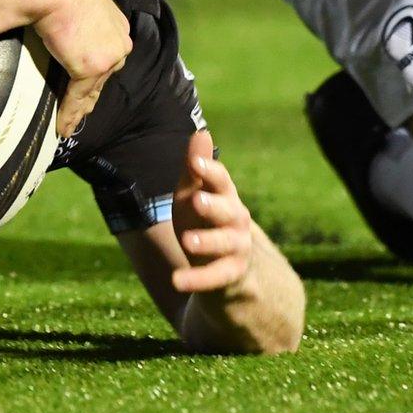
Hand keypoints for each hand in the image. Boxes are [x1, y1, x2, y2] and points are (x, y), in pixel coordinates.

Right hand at [29, 0, 130, 138]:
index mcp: (117, 24)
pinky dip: (68, 114)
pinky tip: (62, 127)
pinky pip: (77, 97)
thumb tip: (60, 22)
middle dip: (91, 96)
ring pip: (92, 91)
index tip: (88, 88)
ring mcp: (108, 57)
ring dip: (79, 111)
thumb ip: (78, 15)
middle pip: (104, 76)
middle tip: (80, 113)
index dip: (98, 74)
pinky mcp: (90, 69)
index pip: (108, 55)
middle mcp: (119, 41)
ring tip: (69, 126)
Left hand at [170, 130, 251, 293]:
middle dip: (213, 206)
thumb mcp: (193, 193)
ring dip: (207, 242)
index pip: (221, 180)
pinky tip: (177, 280)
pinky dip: (197, 280)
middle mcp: (236, 219)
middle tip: (196, 201)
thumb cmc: (204, 219)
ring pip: (224, 244)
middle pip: (227, 211)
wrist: (223, 261)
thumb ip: (194, 169)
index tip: (195, 162)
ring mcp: (236, 247)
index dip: (209, 171)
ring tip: (188, 242)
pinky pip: (214, 277)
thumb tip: (201, 132)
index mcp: (225, 195)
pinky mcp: (230, 273)